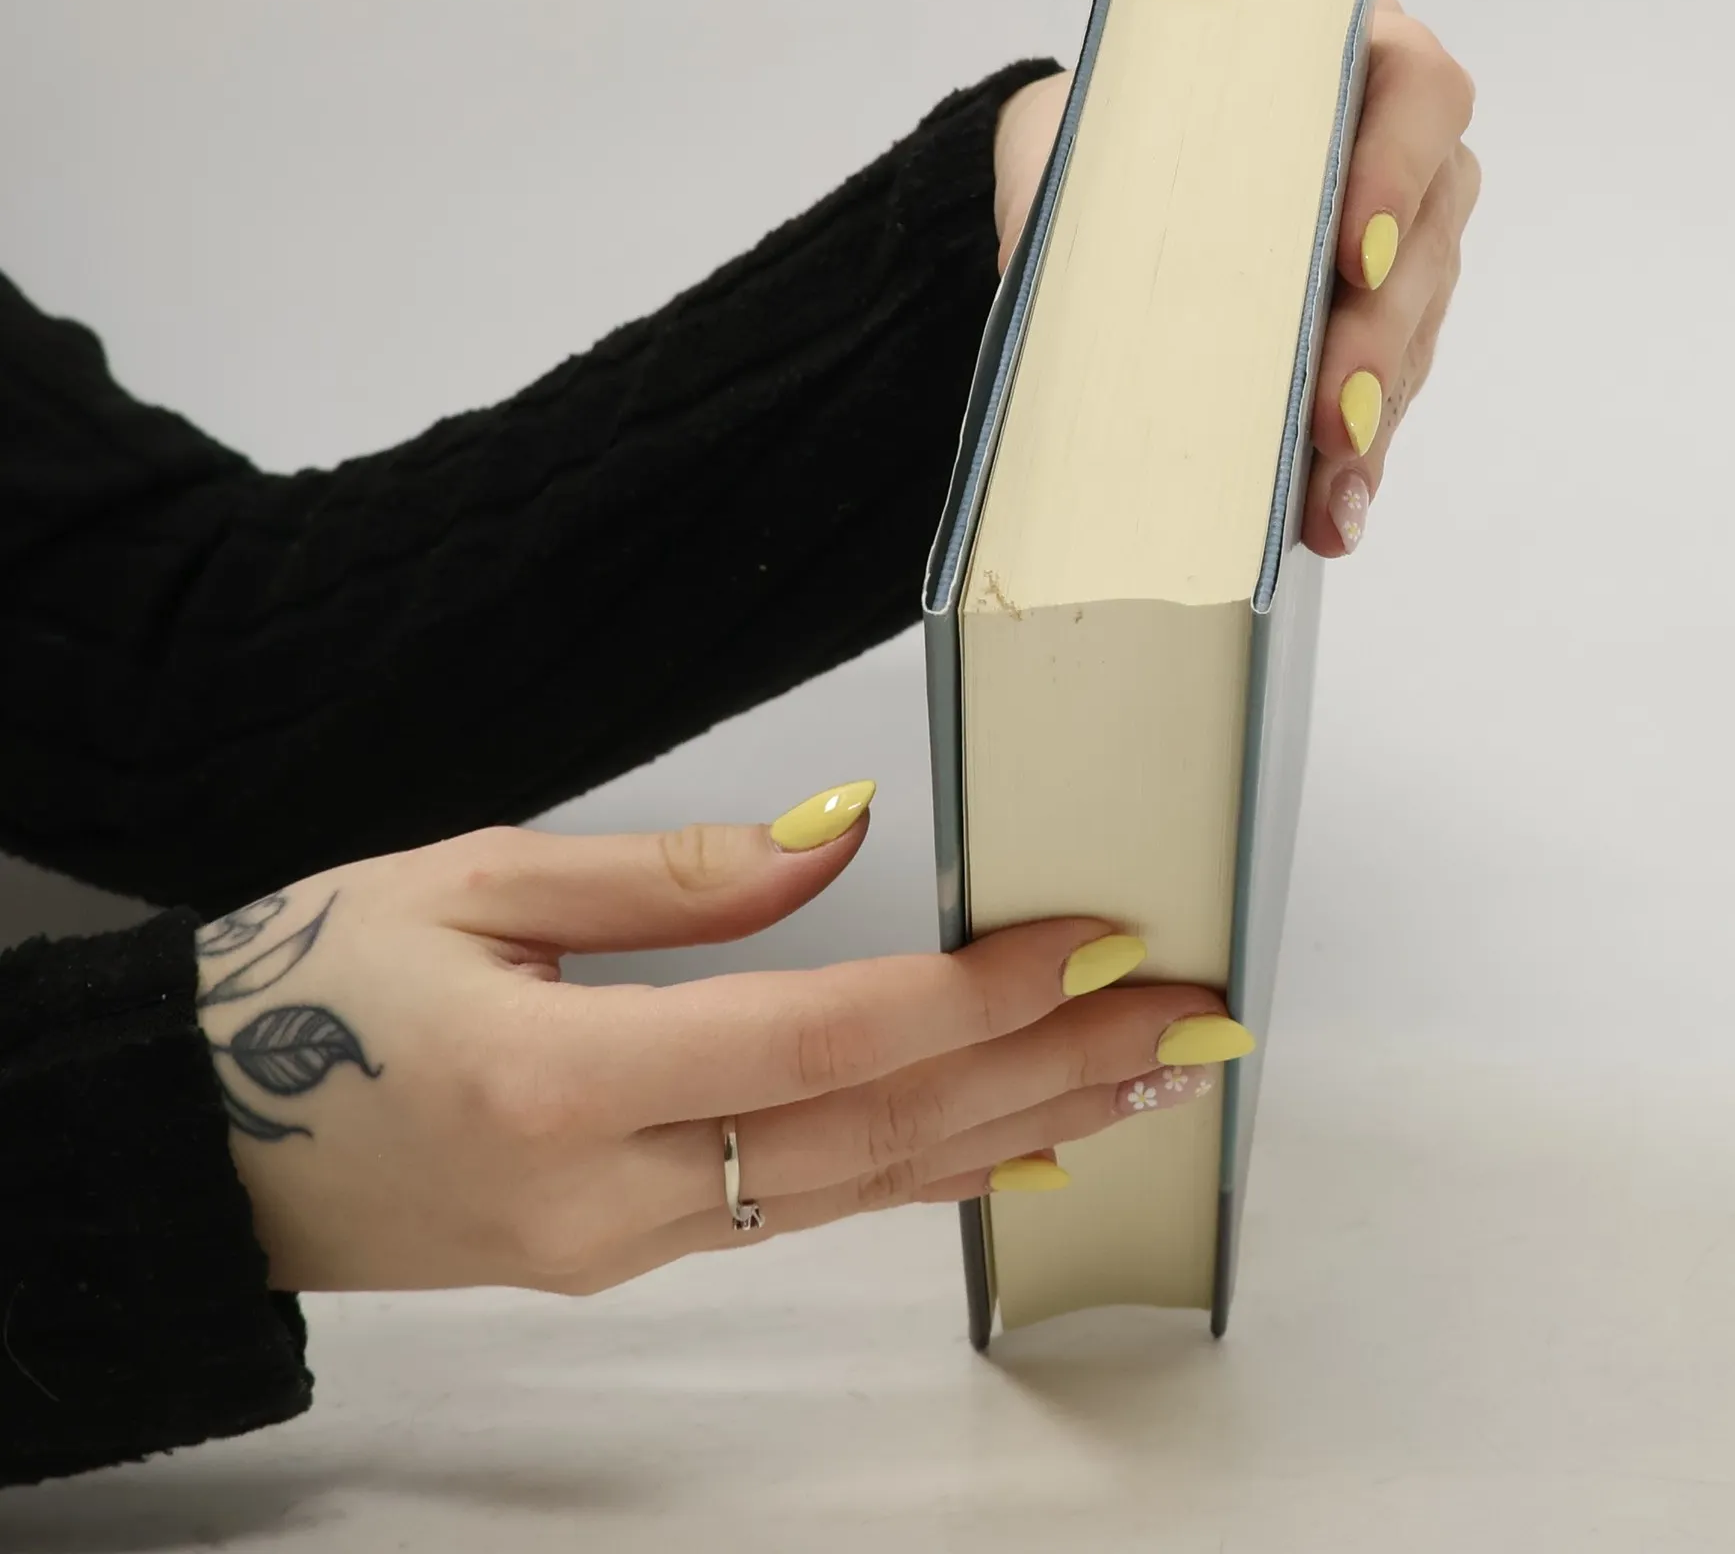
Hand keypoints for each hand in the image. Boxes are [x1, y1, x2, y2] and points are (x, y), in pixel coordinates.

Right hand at [196, 786, 1249, 1293]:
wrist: (191, 1138)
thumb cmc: (305, 987)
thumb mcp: (472, 882)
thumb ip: (669, 876)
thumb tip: (840, 835)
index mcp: (560, 1081)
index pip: (827, 1038)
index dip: (978, 993)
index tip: (1098, 941)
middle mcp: (608, 1194)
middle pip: (880, 1133)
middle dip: (1050, 1070)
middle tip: (1189, 1023)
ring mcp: (620, 1245)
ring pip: (859, 1190)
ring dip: (1014, 1127)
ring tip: (1144, 1083)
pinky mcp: (622, 1252)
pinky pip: (802, 1212)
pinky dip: (919, 1175)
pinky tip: (1008, 1149)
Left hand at [991, 0, 1478, 556]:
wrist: (1091, 172)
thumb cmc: (1106, 126)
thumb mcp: (1085, 129)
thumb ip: (1090, 180)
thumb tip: (1055, 290)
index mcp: (1343, 52)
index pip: (1415, 94)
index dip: (1396, 174)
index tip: (1353, 253)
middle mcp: (1398, 139)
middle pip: (1428, 236)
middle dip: (1377, 338)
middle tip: (1329, 416)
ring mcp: (1401, 235)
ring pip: (1415, 327)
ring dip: (1370, 417)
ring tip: (1327, 494)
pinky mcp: (1377, 324)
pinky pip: (1384, 391)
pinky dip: (1352, 456)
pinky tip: (1328, 515)